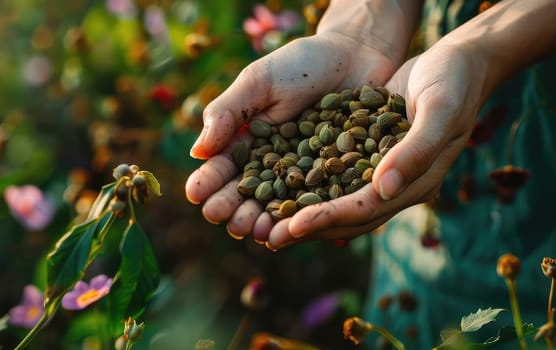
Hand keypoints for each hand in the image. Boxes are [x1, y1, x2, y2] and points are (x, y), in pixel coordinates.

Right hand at [184, 28, 405, 240]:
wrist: (359, 54)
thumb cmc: (303, 63)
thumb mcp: (259, 81)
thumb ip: (228, 112)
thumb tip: (196, 151)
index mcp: (246, 142)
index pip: (222, 169)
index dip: (208, 183)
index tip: (197, 194)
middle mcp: (272, 165)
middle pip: (247, 195)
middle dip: (232, 209)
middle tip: (223, 218)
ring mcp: (304, 176)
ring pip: (278, 207)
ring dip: (263, 222)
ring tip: (253, 231)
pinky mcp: (336, 181)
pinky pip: (318, 204)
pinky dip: (304, 219)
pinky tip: (294, 229)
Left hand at [266, 42, 491, 248]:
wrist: (460, 61)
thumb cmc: (454, 81)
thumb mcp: (440, 110)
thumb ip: (415, 151)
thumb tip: (382, 190)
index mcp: (417, 183)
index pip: (365, 209)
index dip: (329, 218)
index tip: (293, 225)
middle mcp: (398, 185)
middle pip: (348, 216)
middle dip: (310, 227)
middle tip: (270, 237)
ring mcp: (384, 171)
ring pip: (339, 200)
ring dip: (306, 213)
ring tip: (269, 222)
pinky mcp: (370, 152)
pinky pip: (337, 175)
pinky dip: (311, 184)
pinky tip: (282, 184)